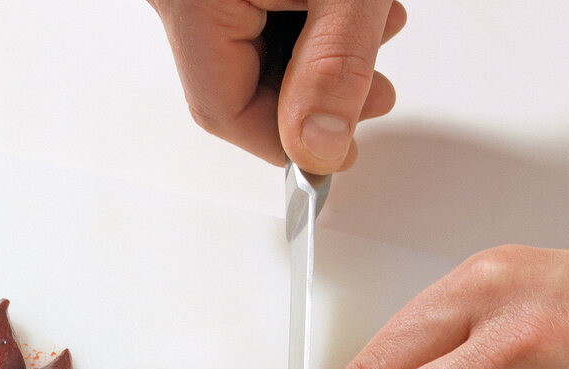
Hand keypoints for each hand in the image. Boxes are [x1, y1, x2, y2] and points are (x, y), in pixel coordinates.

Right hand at [147, 0, 405, 172]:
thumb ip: (333, 64)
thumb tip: (320, 148)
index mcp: (191, 4)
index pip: (225, 108)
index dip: (285, 142)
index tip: (335, 154)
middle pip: (238, 81)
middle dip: (312, 95)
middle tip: (371, 98)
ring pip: (255, 46)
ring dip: (320, 54)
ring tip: (376, 31)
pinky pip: (260, 12)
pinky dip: (310, 17)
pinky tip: (354, 5)